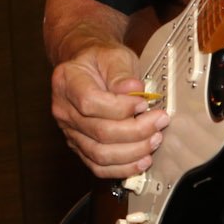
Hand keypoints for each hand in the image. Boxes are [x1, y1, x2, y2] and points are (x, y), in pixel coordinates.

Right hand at [50, 42, 168, 179]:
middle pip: (99, 132)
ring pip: (100, 154)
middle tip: (159, 121)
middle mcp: (63, 109)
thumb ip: (121, 72)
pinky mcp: (79, 146)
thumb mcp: (113, 55)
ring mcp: (69, 131)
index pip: (90, 103)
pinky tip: (141, 160)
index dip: (121, 108)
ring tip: (155, 139)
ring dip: (133, 152)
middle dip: (137, 131)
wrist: (87, 67)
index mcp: (66, 82)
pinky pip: (98, 166)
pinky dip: (123, 168)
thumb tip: (133, 90)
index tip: (143, 103)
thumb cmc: (100, 60)